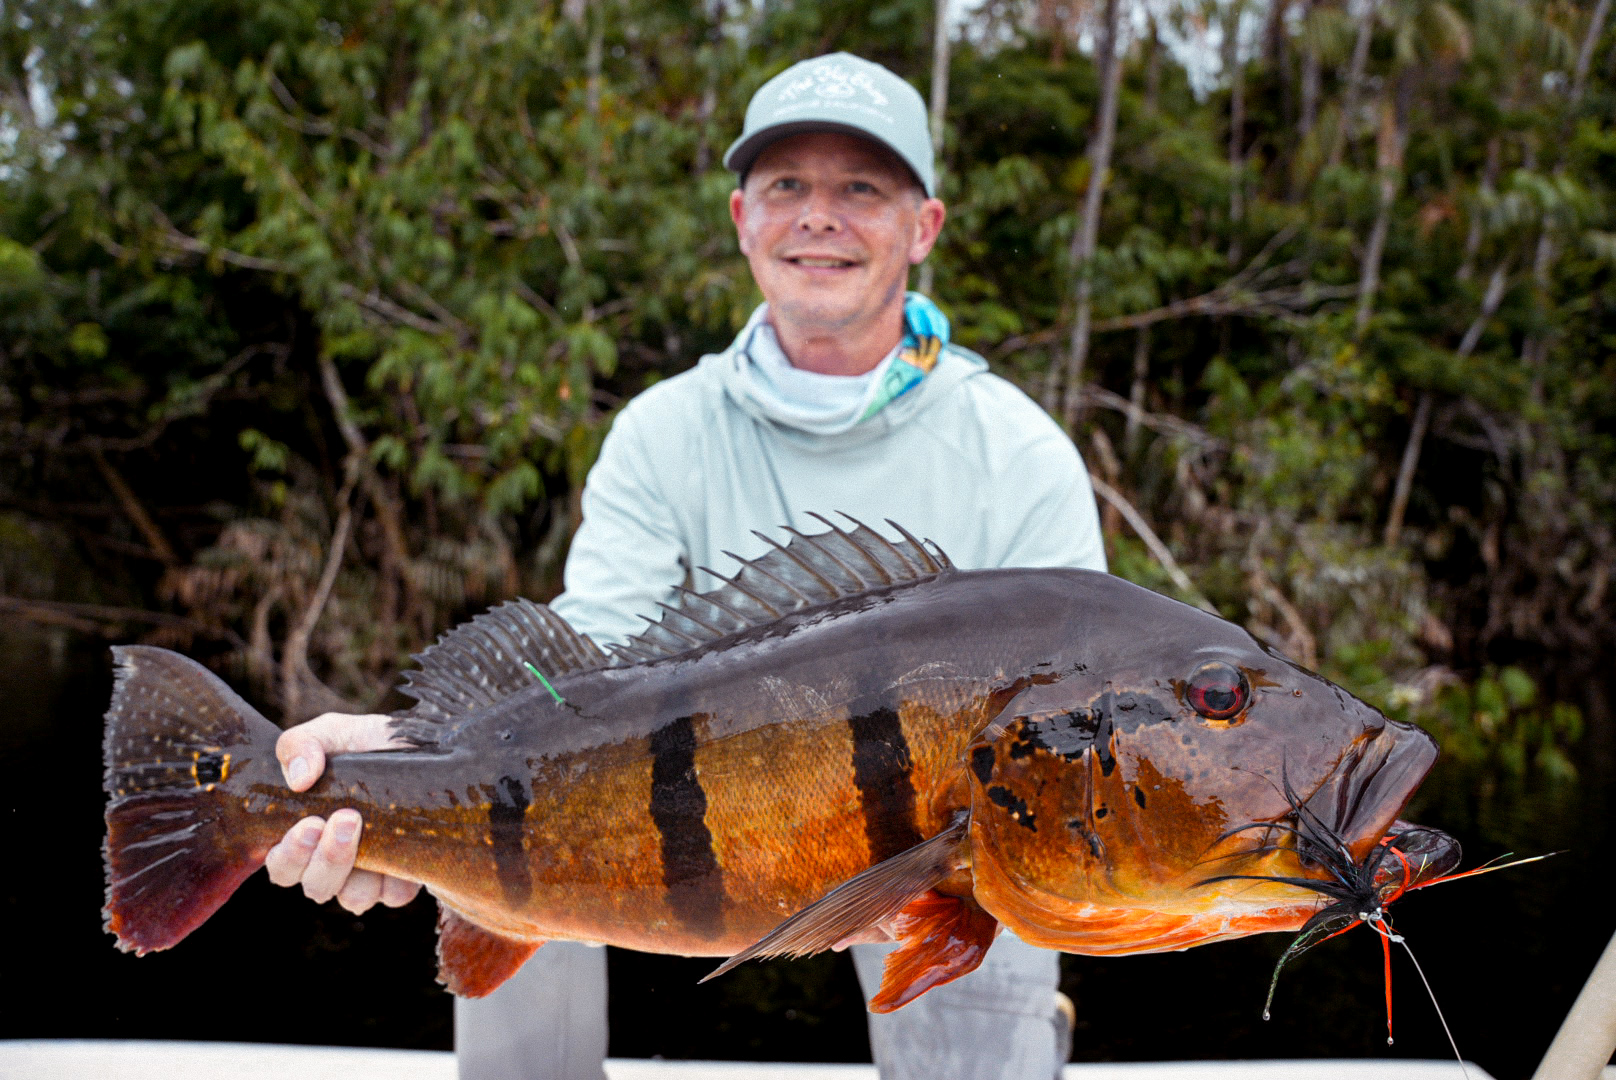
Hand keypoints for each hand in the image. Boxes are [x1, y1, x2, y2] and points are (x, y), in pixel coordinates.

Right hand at [263, 712, 422, 912]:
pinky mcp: (404, 878)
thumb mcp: (331, 732)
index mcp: (305, 836)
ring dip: (358, 869)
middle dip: (326, 859)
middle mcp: (332, 862)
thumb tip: (299, 779)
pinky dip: (395, 878)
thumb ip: (301, 744)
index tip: (310, 824)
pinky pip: (395, 896)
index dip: (289, 856)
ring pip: (353, 898)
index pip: (282, 867)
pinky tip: (400, 846)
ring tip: (367, 824)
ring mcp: (369, 874)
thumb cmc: (366, 745)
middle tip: (345, 819)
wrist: (423, 747)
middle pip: (315, 888)